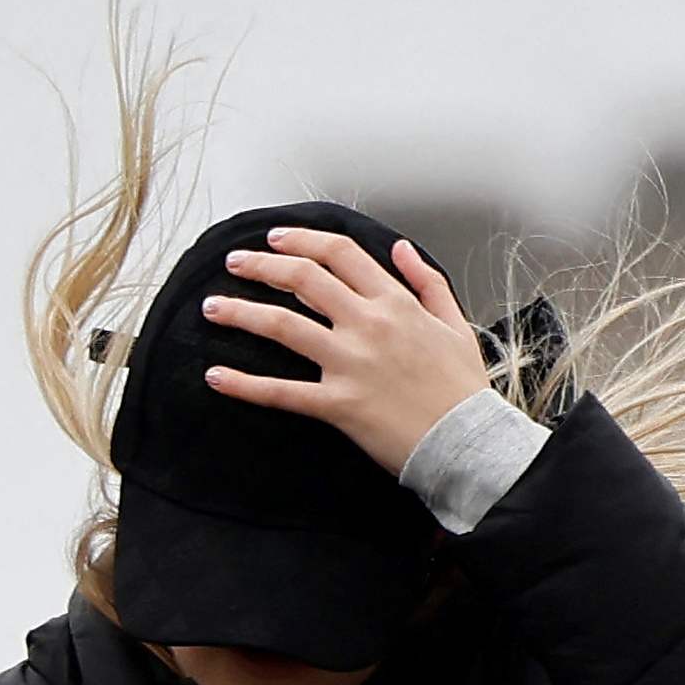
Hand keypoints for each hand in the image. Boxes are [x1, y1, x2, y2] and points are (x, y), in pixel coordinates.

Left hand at [200, 225, 495, 477]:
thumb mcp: (455, 325)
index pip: (339, 254)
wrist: (471, 444)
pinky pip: (282, 392)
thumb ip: (427, 282)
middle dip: (261, 265)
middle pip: (302, 278)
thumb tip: (401, 249)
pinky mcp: (338, 405)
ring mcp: (350, 364)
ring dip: (241, 312)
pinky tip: (216, 376)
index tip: (277, 240)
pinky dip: (245, 385)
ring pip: (282, 325)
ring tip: (212, 307)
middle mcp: (367, 325)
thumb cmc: (465, 392)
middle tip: (235, 263)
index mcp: (394, 303)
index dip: (301, 241)